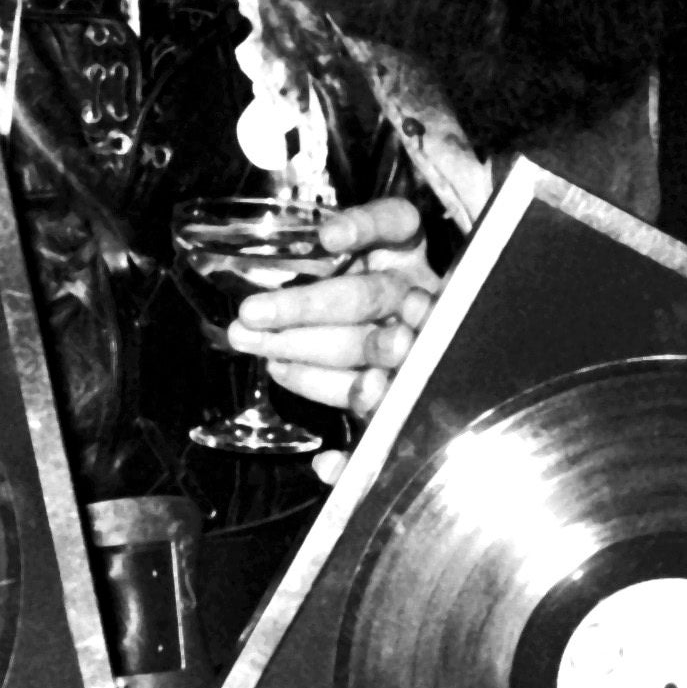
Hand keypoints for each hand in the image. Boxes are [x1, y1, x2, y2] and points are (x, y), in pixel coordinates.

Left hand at [225, 195, 435, 433]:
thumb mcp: (344, 266)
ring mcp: (419, 350)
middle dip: (306, 309)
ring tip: (271, 360)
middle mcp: (417, 293)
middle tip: (251, 318)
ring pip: (369, 349)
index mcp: (401, 252)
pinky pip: (382, 422)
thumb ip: (330, 258)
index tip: (328, 240)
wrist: (436, 359)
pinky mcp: (412, 395)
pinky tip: (327, 462)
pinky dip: (355, 447)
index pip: (395, 225)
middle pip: (368, 296)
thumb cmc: (355, 296)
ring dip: (313, 358)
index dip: (365, 228)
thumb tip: (307, 249)